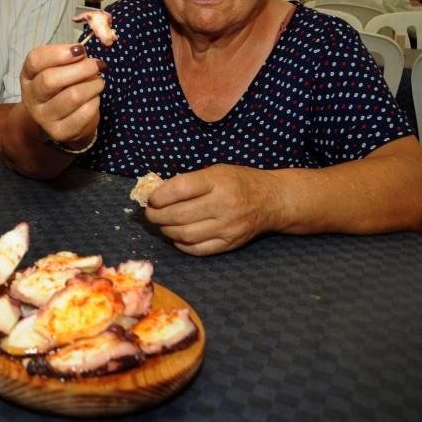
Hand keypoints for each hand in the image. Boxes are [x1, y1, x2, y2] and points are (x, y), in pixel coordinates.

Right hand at [20, 43, 104, 147]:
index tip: (80, 49)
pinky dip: (95, 102)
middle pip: (50, 80)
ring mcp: (43, 117)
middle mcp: (31, 97)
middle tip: (96, 65)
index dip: (58, 53)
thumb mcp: (61, 68)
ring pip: (71, 96)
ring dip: (92, 85)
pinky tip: (94, 98)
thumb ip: (70, 56)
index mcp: (28, 76)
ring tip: (98, 82)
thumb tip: (83, 50)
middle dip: (80, 69)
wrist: (64, 119)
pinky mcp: (60, 132)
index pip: (35, 60)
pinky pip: (84, 113)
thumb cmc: (64, 86)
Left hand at [143, 164, 278, 255]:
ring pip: (185, 235)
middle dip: (156, 216)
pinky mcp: (230, 243)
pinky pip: (198, 249)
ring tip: (161, 224)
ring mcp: (228, 227)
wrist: (272, 200)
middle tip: (150, 213)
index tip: (151, 198)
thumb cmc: (239, 182)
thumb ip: (189, 182)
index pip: (179, 189)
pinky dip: (181, 244)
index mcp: (218, 182)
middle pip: (179, 215)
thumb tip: (157, 194)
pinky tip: (176, 236)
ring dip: (166, 230)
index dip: (159, 196)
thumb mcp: (215, 171)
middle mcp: (223, 205)